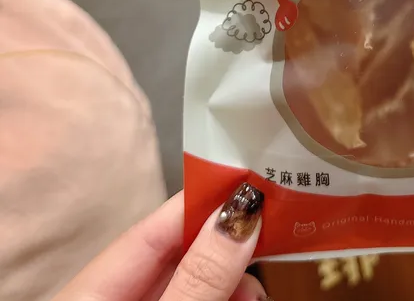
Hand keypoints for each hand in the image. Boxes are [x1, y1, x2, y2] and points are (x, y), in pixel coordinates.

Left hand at [54, 183, 268, 300]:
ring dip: (230, 278)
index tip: (251, 179)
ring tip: (257, 292)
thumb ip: (199, 276)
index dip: (202, 199)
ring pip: (190, 281)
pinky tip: (245, 300)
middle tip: (270, 236)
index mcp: (89, 291)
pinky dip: (221, 297)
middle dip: (226, 245)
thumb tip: (242, 211)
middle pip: (175, 254)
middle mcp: (108, 297)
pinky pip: (191, 298)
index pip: (151, 227)